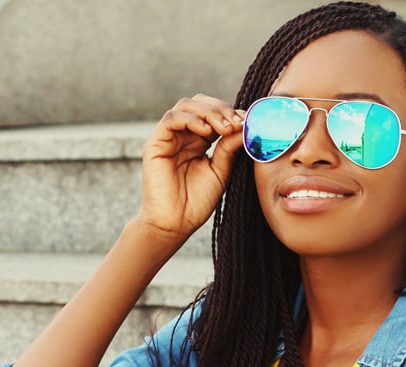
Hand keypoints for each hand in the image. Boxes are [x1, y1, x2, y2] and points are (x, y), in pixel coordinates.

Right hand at [138, 94, 245, 240]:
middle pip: (200, 103)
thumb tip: (245, 125)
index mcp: (199, 140)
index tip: (250, 122)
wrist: (176, 224)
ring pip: (186, 106)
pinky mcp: (155, 143)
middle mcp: (183, 135)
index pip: (214, 113)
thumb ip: (229, 147)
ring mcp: (168, 137)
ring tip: (225, 128)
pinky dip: (191, 119)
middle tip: (237, 123)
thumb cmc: (197, 201)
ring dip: (209, 112)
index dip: (232, 113)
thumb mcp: (220, 170)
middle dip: (221, 109)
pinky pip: (171, 119)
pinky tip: (207, 131)